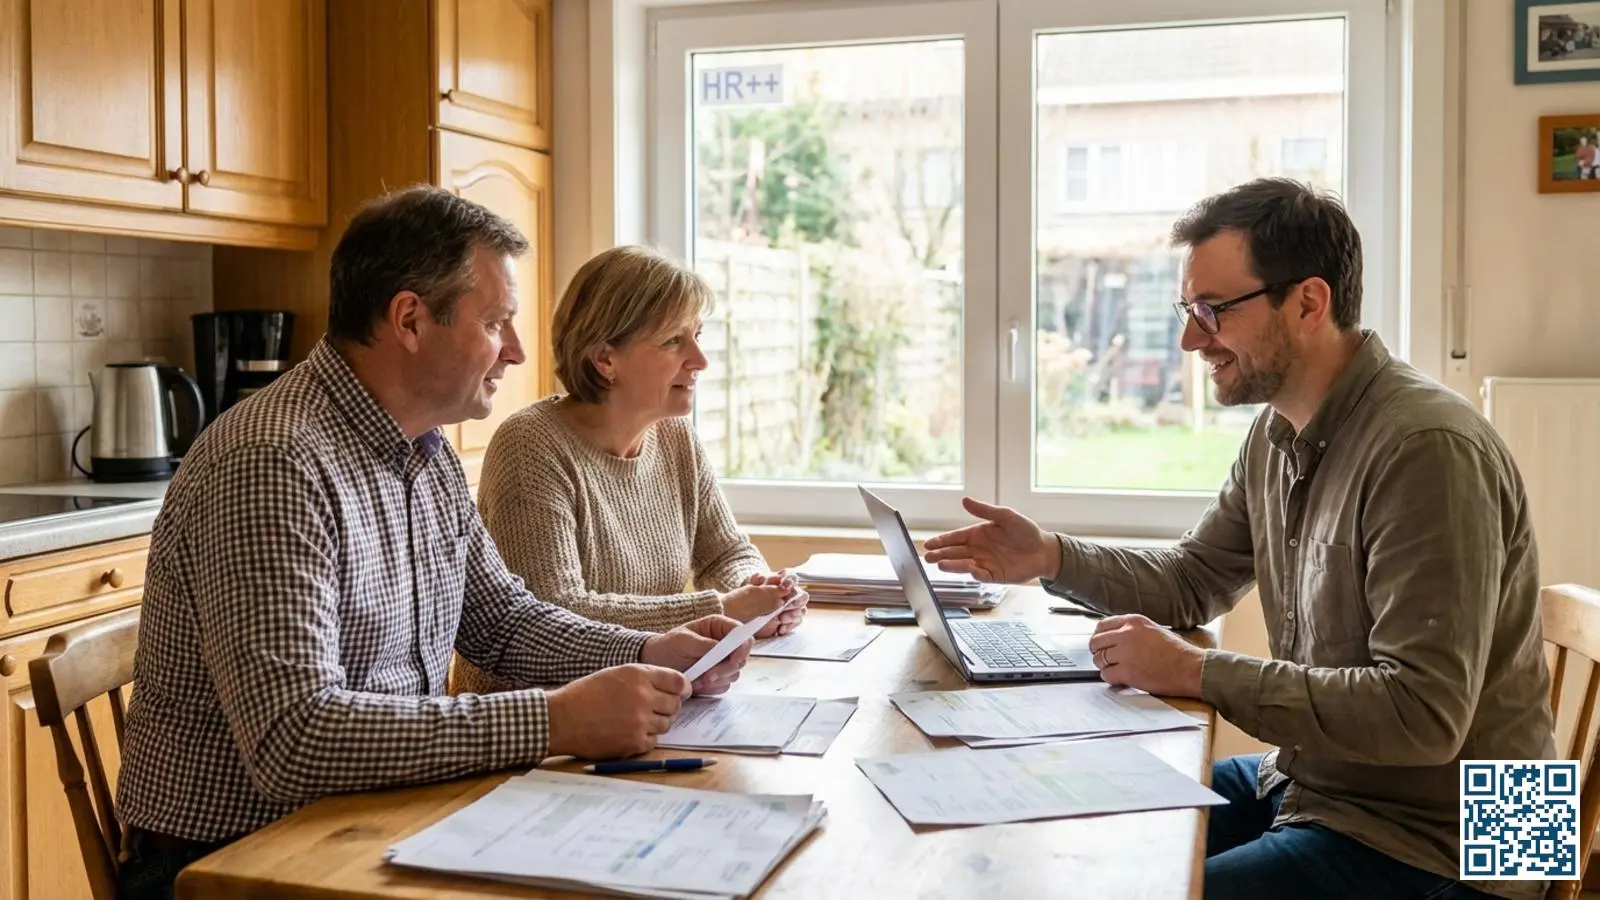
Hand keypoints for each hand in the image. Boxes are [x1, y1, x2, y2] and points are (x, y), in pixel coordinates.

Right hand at [545, 663, 687, 758]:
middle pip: (675, 704)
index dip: (682, 688)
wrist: (562, 719)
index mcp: (638, 675)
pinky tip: (627, 732)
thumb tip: (673, 687)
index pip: (678, 681)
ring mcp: (640, 721)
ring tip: (635, 720)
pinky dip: (644, 738)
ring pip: (666, 724)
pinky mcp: (634, 742)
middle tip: (654, 709)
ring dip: (656, 723)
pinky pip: (653, 741)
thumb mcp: (616, 674)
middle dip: (668, 707)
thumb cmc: (585, 695)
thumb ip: (644, 678)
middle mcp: (643, 696)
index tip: (680, 692)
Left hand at [640, 614, 750, 694]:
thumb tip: (724, 648)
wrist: (656, 663)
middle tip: (708, 676)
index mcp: (718, 627)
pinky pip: (724, 685)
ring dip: (716, 680)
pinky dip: (711, 688)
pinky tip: (696, 684)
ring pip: (733, 674)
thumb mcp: (683, 641)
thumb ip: (705, 644)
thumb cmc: (667, 646)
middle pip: (741, 657)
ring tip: (696, 680)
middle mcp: (724, 643)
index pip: (742, 634)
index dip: (742, 647)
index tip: (734, 660)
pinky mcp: (718, 677)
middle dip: (726, 669)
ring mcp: (722, 661)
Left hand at [744, 571, 808, 635]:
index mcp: (782, 583)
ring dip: (793, 615)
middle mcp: (791, 595)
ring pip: (802, 610)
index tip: (785, 586)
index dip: (791, 581)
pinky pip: (796, 623)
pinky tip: (780, 629)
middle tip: (786, 605)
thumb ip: (756, 581)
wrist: (746, 615)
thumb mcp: (751, 587)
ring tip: (781, 618)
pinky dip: (789, 626)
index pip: (793, 578)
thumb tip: (762, 578)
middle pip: (802, 596)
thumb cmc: (751, 597)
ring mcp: (792, 609)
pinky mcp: (790, 621)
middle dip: (796, 601)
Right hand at [923, 497, 1060, 582]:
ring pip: (963, 565)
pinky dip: (974, 573)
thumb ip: (985, 510)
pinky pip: (981, 576)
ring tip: (939, 564)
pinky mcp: (994, 576)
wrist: (1043, 550)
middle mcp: (977, 550)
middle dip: (940, 554)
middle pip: (954, 553)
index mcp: (977, 534)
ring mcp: (984, 563)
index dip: (941, 541)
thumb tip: (965, 500)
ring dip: (951, 565)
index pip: (955, 538)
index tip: (928, 543)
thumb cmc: (1025, 531)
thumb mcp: (1006, 516)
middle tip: (927, 557)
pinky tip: (969, 569)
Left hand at [1086, 614, 1203, 698]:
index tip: (1100, 644)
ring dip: (1104, 666)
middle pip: (1096, 642)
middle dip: (1098, 652)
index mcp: (1134, 621)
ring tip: (1117, 669)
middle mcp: (1127, 634)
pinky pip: (1106, 675)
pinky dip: (1111, 679)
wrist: (1191, 668)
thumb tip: (1111, 638)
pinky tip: (1121, 679)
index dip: (1099, 637)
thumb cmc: (1177, 652)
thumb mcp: (1153, 630)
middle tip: (1105, 659)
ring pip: (1099, 659)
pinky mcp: (1128, 672)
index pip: (1102, 625)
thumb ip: (1132, 631)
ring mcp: (1126, 653)